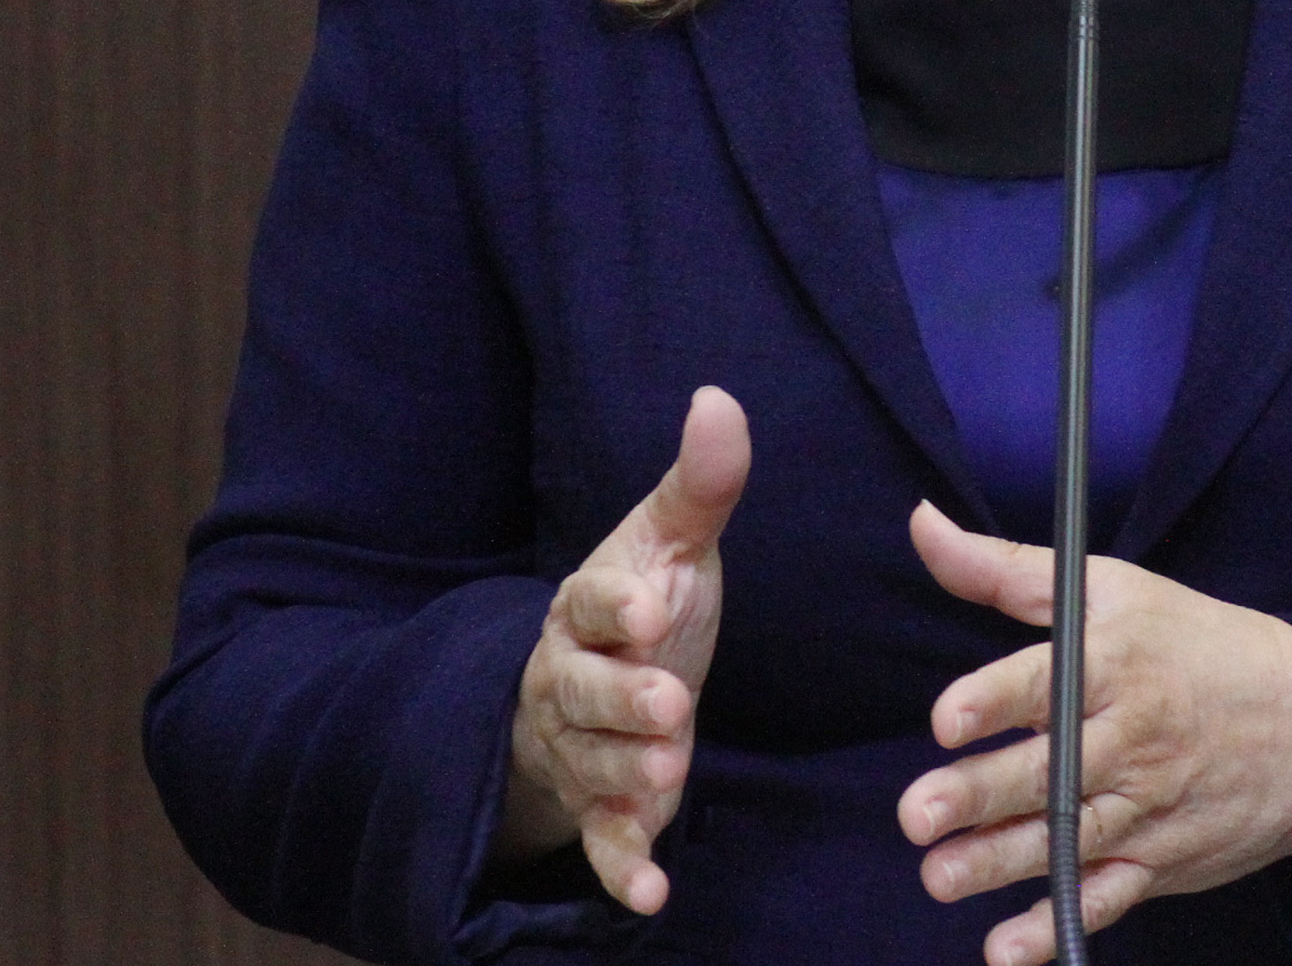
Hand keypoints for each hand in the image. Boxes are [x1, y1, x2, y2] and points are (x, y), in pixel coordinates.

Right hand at [498, 386, 750, 912]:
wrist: (608, 682)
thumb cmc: (648, 603)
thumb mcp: (674, 543)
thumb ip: (700, 485)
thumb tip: (720, 397)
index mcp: (588, 607)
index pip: (591, 602)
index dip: (615, 607)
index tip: (649, 608)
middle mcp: (571, 679)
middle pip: (585, 693)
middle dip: (623, 702)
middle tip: (670, 708)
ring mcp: (581, 748)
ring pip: (594, 765)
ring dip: (628, 774)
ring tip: (670, 775)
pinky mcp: (601, 807)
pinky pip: (602, 841)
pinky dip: (622, 869)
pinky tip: (653, 894)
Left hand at [895, 501, 1291, 965]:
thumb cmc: (1195, 644)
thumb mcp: (1110, 588)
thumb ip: (1005, 569)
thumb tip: (922, 524)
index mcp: (1116, 663)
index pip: (1047, 680)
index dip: (996, 699)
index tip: (946, 720)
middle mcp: (1130, 739)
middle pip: (1048, 769)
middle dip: (982, 794)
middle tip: (918, 813)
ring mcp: (1146, 808)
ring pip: (1067, 840)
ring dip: (1000, 864)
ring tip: (939, 875)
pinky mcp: (1158, 863)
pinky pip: (1105, 899)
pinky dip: (1058, 926)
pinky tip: (1007, 946)